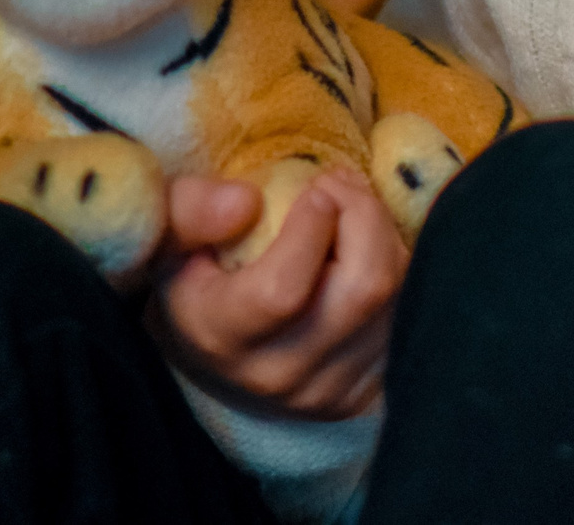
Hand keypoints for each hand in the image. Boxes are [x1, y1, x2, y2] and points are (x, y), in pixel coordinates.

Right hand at [150, 166, 404, 418]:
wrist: (215, 345)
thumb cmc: (194, 271)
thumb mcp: (165, 235)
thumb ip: (187, 209)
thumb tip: (244, 201)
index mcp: (218, 336)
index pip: (281, 292)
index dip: (311, 228)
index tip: (314, 189)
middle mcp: (277, 374)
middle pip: (362, 289)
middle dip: (364, 216)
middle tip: (340, 184)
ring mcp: (328, 389)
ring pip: (395, 297)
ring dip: (385, 235)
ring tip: (352, 209)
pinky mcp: (366, 389)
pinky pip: (408, 314)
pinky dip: (398, 267)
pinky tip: (366, 248)